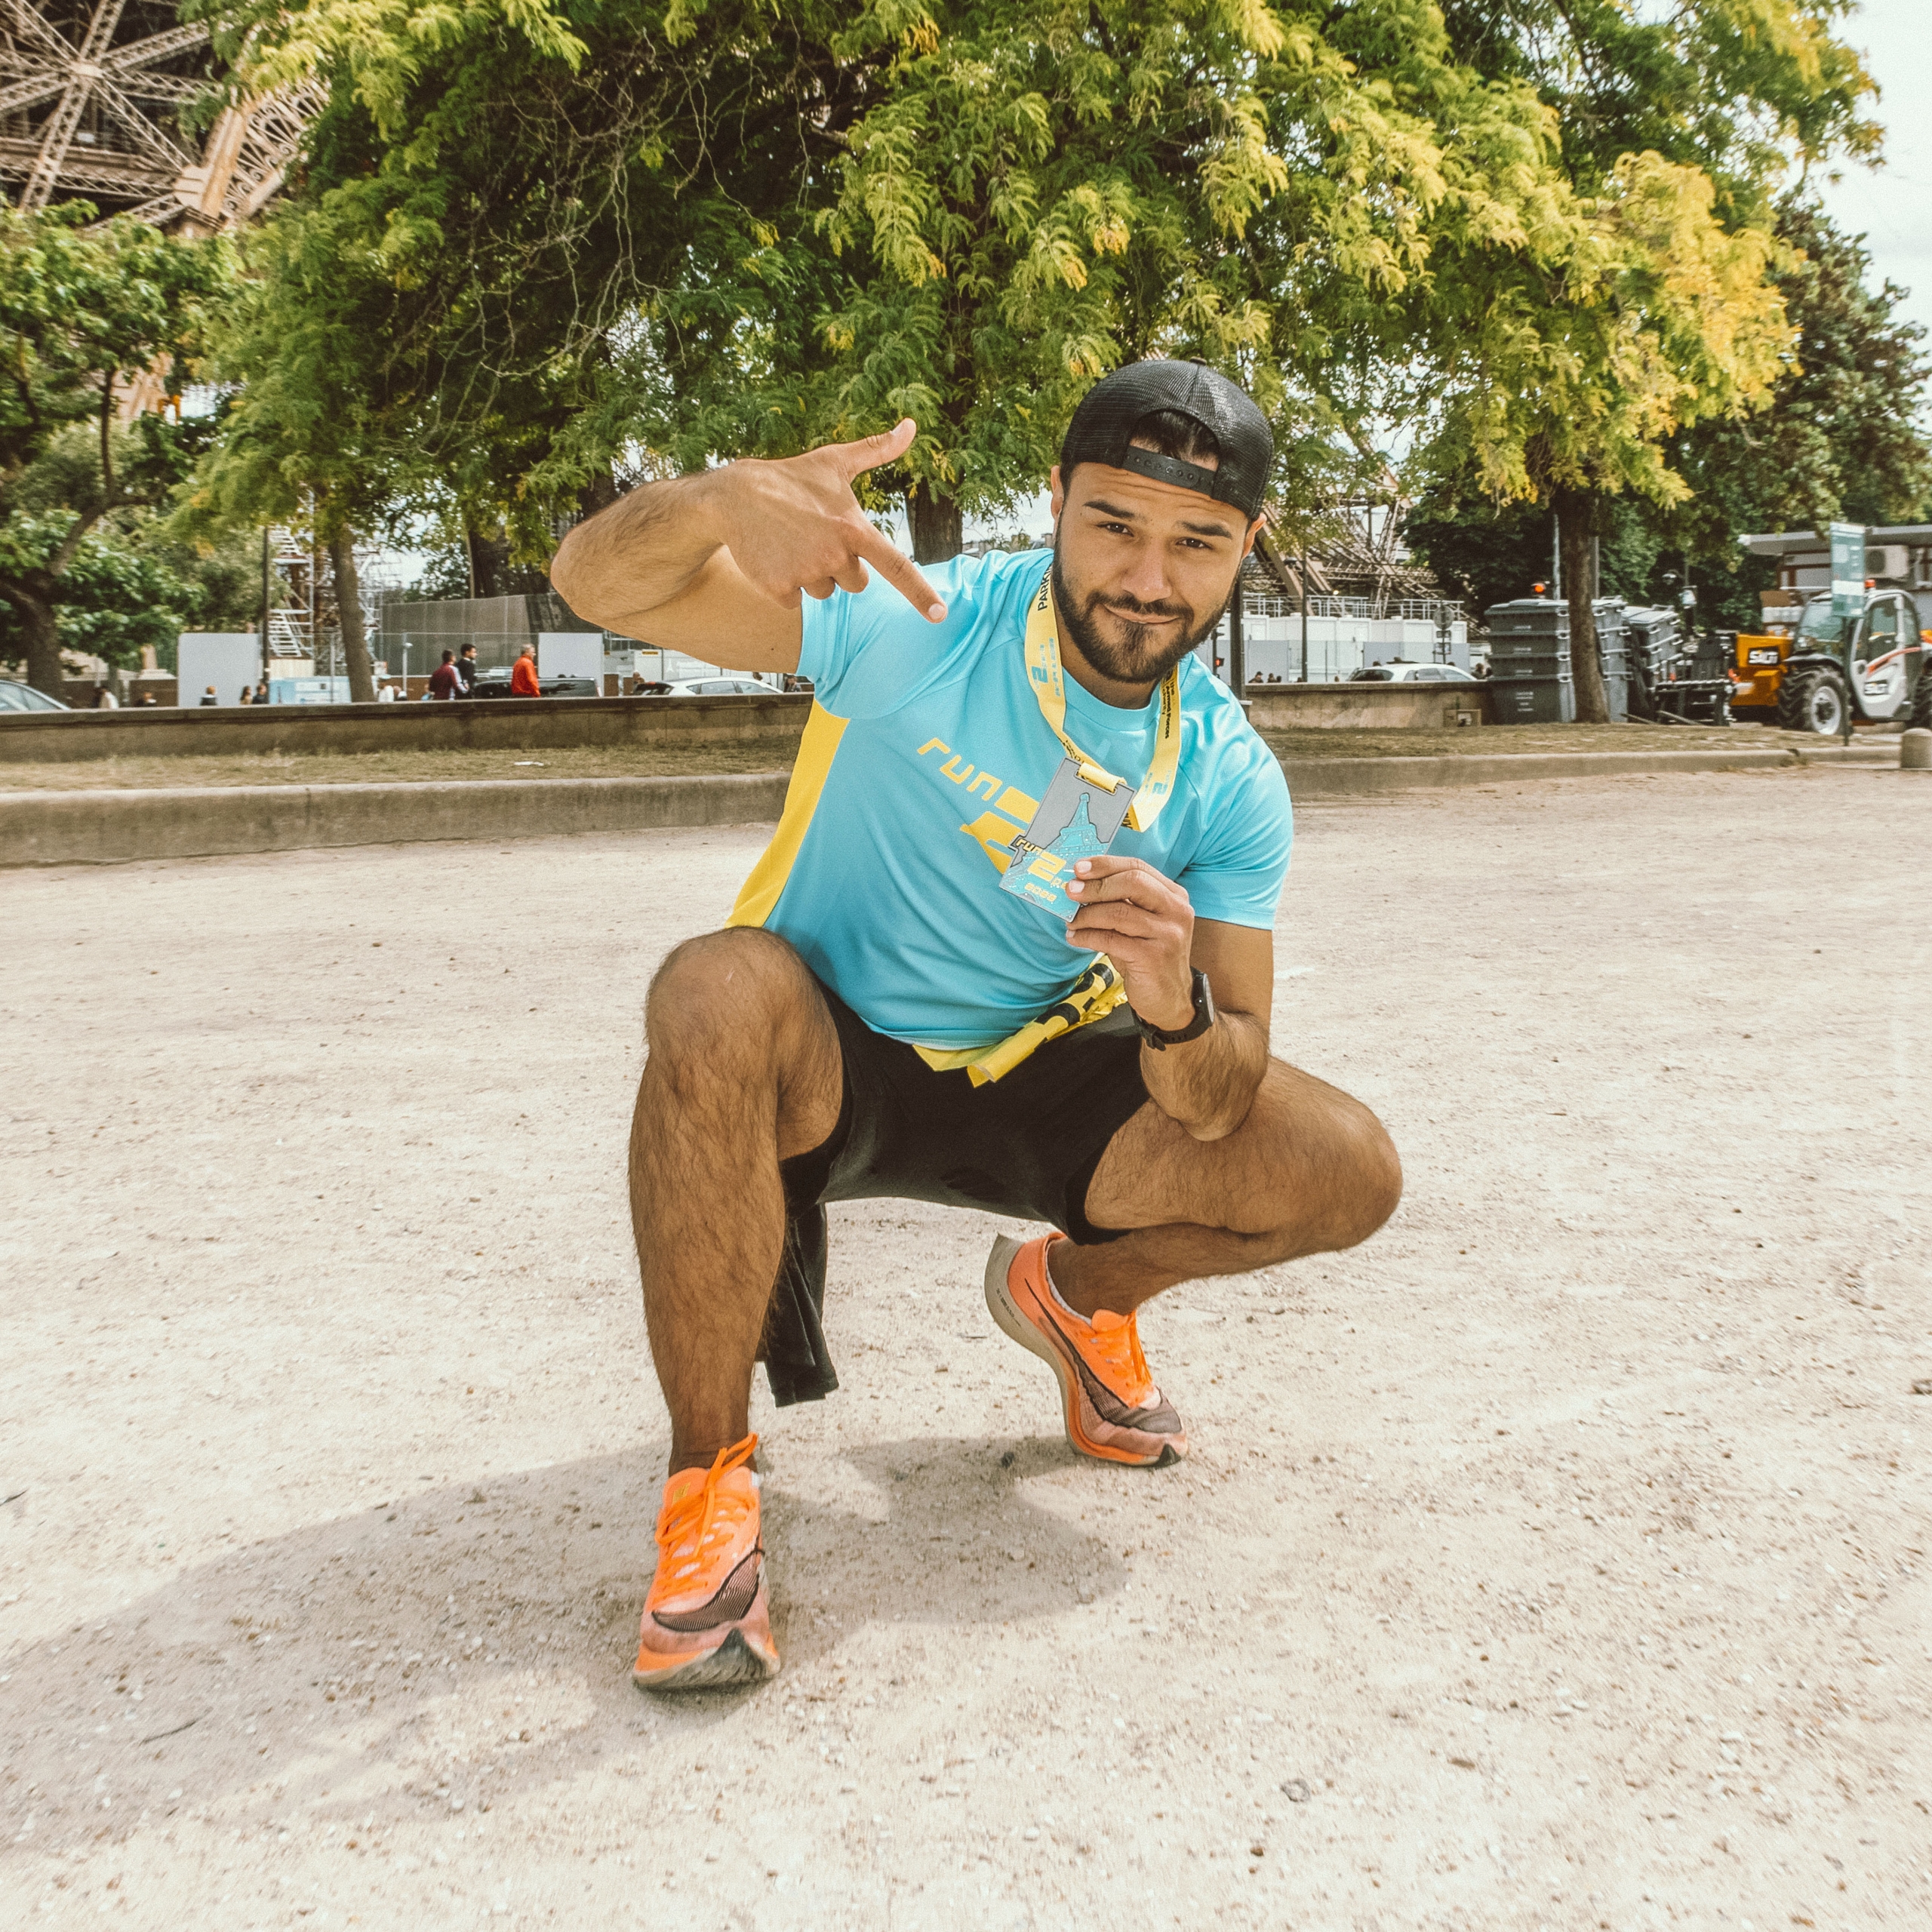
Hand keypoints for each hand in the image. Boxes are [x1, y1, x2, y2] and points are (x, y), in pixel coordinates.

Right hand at [711, 419, 946, 621]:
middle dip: (840, 566)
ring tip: (791, 544)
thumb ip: (877, 450)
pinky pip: (796, 601)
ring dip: (812, 575)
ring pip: (825, 593)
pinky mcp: (778, 588)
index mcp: (853, 528)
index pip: (896, 566)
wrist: (734, 496)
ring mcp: (805, 573)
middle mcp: (833, 554)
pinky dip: (785, 585)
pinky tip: (774, 557)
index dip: (920, 593)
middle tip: (815, 538)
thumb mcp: (835, 461)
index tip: (940, 616)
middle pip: (857, 583)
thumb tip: (911, 425)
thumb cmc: (791, 478)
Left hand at [1063, 854, 1195, 1031]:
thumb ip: (1120, 904)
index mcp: (1174, 895)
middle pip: (1132, 882)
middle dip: (1096, 885)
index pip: (1138, 867)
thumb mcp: (1139, 925)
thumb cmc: (1148, 958)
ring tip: (1070, 921)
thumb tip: (1079, 887)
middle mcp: (1176, 910)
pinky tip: (1074, 938)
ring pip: (1119, 912)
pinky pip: (1111, 939)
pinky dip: (1087, 937)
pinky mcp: (1153, 957)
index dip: (1106, 865)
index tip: (1078, 868)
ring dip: (1087, 915)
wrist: (1170, 1000)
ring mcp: (1168, 934)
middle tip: (1070, 891)